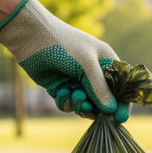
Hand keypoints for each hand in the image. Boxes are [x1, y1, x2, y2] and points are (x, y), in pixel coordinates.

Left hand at [0, 0, 128, 122]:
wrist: (29, 35)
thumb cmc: (63, 43)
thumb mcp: (86, 64)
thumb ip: (100, 88)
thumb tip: (111, 110)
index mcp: (106, 63)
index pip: (121, 88)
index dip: (122, 104)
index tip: (120, 117)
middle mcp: (93, 74)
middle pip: (103, 102)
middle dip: (96, 107)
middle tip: (87, 106)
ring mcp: (77, 82)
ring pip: (85, 106)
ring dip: (80, 104)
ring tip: (74, 95)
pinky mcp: (61, 88)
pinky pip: (69, 105)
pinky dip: (66, 102)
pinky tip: (61, 91)